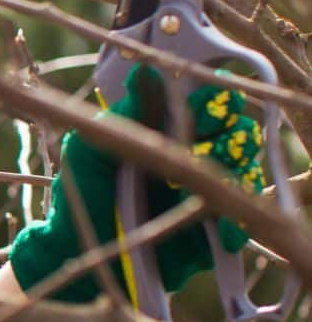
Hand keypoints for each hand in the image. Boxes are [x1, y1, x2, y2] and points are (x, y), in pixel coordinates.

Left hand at [8, 64, 264, 302]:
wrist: (75, 249)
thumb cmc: (81, 192)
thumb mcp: (90, 150)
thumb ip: (122, 115)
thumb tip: (143, 72)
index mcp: (170, 131)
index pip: (210, 104)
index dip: (214, 100)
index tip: (205, 104)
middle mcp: (196, 157)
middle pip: (238, 134)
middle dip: (231, 133)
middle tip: (212, 141)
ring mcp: (208, 193)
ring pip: (245, 172)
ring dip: (235, 170)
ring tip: (210, 175)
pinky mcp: (212, 230)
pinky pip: (238, 222)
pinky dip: (233, 223)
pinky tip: (219, 227)